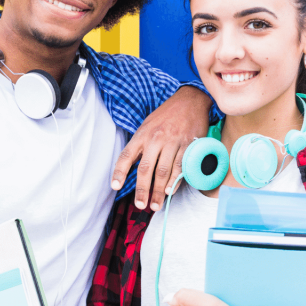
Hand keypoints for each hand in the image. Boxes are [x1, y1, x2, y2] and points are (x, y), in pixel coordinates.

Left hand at [110, 86, 211, 210]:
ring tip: (155, 205)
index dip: (119, 172)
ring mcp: (172, 142)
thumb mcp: (147, 126)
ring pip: (163, 171)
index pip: (126, 155)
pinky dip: (175, 181)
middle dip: (142, 190)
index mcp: (142, 135)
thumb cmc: (166, 116)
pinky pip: (181, 166)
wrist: (190, 100)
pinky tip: (170, 191)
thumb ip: (140, 146)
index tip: (115, 186)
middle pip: (146, 169)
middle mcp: (155, 139)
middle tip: (140, 205)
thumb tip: (130, 167)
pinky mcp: (188, 145)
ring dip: (159, 191)